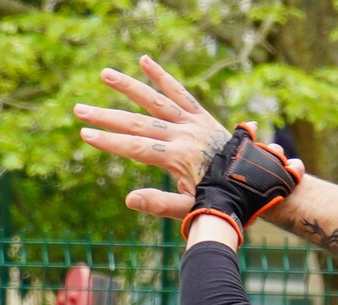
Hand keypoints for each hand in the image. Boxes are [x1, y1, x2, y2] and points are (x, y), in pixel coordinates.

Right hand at [75, 56, 301, 219]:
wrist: (259, 188)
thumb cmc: (225, 204)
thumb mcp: (192, 210)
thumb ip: (161, 204)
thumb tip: (129, 200)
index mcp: (179, 158)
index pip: (136, 148)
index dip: (109, 142)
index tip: (85, 135)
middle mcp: (184, 135)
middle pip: (138, 123)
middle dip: (106, 117)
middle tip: (79, 110)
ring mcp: (194, 123)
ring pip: (156, 101)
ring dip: (129, 87)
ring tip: (105, 74)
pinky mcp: (203, 117)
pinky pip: (181, 93)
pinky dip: (163, 78)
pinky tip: (145, 61)